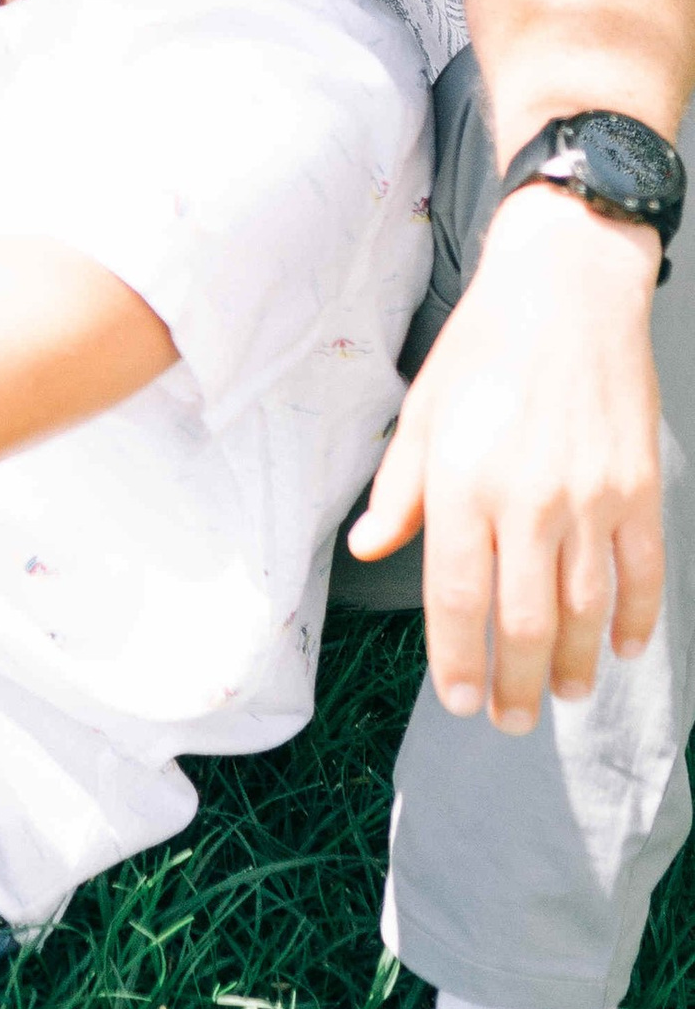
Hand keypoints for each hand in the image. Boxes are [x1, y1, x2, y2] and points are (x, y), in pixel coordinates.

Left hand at [350, 185, 665, 731]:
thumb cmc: (482, 350)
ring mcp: (590, 497)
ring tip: (560, 696)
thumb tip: (367, 550)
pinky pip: (642, 570)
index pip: (455, 599)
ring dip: (573, 664)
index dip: (458, 660)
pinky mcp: (638, 486)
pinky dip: (635, 617)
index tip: (461, 700)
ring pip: (585, 608)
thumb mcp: (421, 414)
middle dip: (516, 682)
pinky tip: (620, 648)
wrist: (567, 288)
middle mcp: (527, 500)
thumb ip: (398, 492)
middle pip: (523, 620)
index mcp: (463, 484)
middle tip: (511, 720)